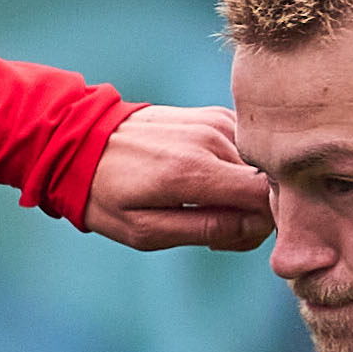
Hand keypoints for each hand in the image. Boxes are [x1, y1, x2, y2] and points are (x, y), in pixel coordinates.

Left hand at [84, 104, 270, 251]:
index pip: (267, 197)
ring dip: (243, 194)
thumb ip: (206, 229)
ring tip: (203, 207)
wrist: (82, 142)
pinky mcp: (217, 115)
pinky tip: (208, 184)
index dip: (265, 224)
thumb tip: (257, 226)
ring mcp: (217, 121)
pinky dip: (238, 172)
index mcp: (193, 170)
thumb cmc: (108, 195)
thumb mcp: (146, 230)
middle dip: (253, 215)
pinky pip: (248, 152)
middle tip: (214, 232)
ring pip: (263, 169)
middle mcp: (212, 139)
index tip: (237, 236)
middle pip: (270, 185)